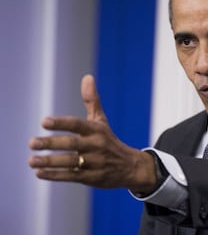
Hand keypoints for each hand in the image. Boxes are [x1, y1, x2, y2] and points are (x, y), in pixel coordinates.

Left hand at [28, 75, 156, 193]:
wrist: (130, 167)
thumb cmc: (109, 141)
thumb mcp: (101, 121)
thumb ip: (92, 100)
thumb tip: (87, 77)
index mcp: (97, 130)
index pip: (78, 124)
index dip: (61, 123)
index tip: (44, 122)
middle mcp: (96, 145)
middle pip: (72, 144)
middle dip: (51, 144)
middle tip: (31, 143)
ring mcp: (95, 163)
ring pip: (70, 162)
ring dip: (50, 162)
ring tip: (32, 160)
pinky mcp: (92, 178)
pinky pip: (72, 176)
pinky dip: (55, 175)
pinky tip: (40, 173)